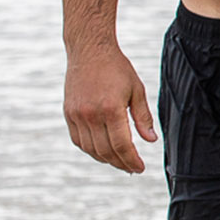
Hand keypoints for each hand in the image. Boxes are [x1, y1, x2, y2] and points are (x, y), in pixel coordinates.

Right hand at [64, 45, 156, 173]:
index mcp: (111, 109)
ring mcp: (77, 115)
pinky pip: (78, 140)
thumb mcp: (136, 89)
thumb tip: (151, 140)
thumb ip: (143, 117)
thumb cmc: (117, 68)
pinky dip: (90, 150)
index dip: (131, 160)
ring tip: (119, 162)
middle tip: (132, 169)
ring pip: (90, 149)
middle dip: (121, 163)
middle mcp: (91, 115)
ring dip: (105, 160)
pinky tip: (102, 151)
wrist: (89, 50)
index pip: (122, 145)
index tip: (140, 168)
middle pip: (106, 151)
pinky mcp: (68, 113)